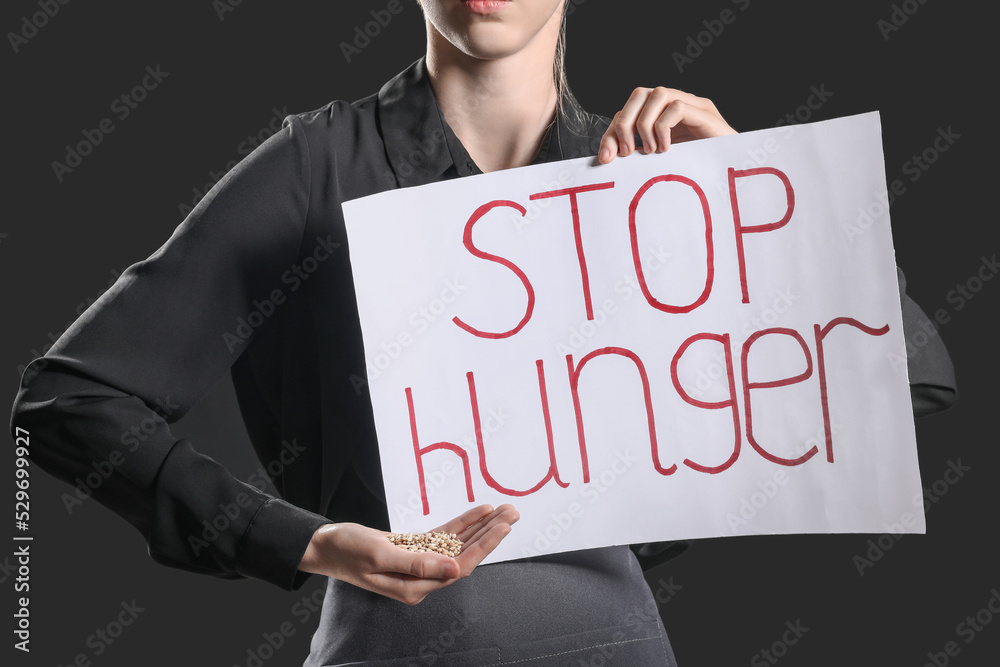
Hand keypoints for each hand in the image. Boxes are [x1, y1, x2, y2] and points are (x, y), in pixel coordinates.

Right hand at [298, 503, 518, 604]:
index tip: (502, 526)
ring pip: (458, 544)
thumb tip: (453, 570)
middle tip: (513, 512)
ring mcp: (419, 563)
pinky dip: (461, 523)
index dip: (483, 545)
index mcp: (415, 587)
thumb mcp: (380, 555)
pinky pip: (444, 536)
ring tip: (504, 510)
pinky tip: (478, 511)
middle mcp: (422, 578)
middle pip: (465, 555)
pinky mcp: (413, 550)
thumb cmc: (347, 551)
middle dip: (490, 534)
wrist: (325, 545)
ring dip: (481, 527)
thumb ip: (417, 564)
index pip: (459, 566)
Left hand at [598, 87, 736, 162]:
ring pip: (657, 94)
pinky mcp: (705, 112)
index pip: (628, 110)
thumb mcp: (658, 161)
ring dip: (645, 125)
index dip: (613, 131)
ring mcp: (692, 104)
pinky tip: (667, 149)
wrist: (730, 171)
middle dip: (625, 123)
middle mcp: (675, 103)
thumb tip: (606, 157)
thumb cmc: (695, 168)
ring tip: (652, 151)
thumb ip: (637, 154)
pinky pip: (676, 106)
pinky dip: (664, 128)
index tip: (608, 157)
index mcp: (661, 114)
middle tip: (629, 152)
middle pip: (639, 93)